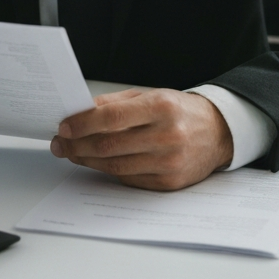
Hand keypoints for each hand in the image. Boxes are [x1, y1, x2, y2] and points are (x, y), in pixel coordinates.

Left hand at [49, 89, 233, 189]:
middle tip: (60, 142)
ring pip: (115, 166)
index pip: (111, 118)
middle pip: (109, 145)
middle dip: (78, 145)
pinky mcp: (169, 183)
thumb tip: (80, 112)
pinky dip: (107, 171)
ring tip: (72, 152)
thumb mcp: (149, 95)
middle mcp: (167, 135)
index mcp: (160, 107)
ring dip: (87, 160)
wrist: (217, 132)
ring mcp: (169, 162)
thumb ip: (115, 104)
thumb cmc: (179, 111)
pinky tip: (95, 162)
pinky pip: (128, 179)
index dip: (83, 123)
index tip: (64, 126)